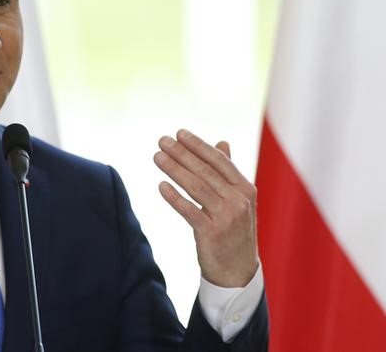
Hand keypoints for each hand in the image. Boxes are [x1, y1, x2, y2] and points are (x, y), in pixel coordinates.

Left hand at [153, 129, 257, 287]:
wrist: (237, 270)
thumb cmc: (234, 229)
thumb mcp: (238, 199)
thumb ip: (228, 172)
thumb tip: (222, 143)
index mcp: (245, 188)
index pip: (219, 161)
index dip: (199, 146)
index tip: (180, 133)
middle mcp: (238, 201)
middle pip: (205, 171)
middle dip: (182, 153)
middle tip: (162, 141)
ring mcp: (226, 217)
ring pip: (196, 187)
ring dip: (174, 170)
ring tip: (157, 157)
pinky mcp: (212, 234)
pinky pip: (190, 211)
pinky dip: (175, 198)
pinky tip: (161, 186)